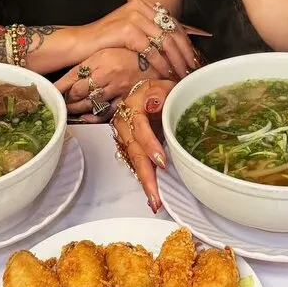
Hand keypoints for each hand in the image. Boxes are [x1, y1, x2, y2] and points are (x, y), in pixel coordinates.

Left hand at [55, 49, 158, 118]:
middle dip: (66, 98)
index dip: (60, 86)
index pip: (73, 75)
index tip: (52, 91)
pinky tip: (85, 118)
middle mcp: (108, 74)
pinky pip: (107, 112)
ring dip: (77, 107)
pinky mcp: (127, 99)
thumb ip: (90, 62)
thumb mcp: (107, 51)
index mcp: (101, 59)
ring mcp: (118, 88)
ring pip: (90, 102)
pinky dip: (94, 116)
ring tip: (69, 108)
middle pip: (79, 91)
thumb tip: (68, 78)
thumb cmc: (131, 53)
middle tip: (60, 101)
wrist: (160, 58)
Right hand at [80, 0, 202, 79]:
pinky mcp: (128, 30)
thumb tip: (176, 49)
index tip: (194, 58)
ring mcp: (134, 17)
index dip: (186, 42)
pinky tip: (166, 73)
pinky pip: (151, 50)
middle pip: (173, 31)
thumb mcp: (131, 32)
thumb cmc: (105, 41)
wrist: (80, 42)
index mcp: (144, 5)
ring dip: (176, 61)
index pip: (173, 23)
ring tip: (182, 74)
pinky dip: (161, 64)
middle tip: (192, 69)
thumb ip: (150, 34)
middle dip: (186, 53)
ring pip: (166, 41)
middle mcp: (141, 7)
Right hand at [110, 79, 176, 211]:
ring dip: (145, 181)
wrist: (151, 92)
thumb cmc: (160, 90)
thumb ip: (160, 93)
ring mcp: (124, 135)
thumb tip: (154, 102)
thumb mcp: (163, 85)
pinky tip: (152, 194)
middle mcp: (124, 122)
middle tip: (155, 195)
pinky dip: (144, 179)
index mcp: (133, 105)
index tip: (162, 162)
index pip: (140, 127)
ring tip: (155, 201)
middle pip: (134, 151)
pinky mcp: (128, 145)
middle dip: (146, 175)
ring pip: (133, 160)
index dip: (150, 145)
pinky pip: (135, 163)